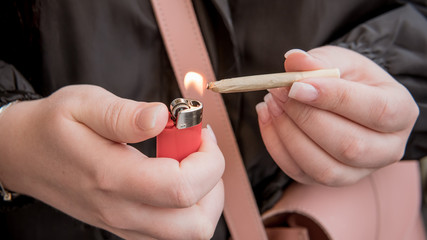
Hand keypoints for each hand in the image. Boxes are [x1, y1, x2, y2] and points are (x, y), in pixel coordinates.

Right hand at [0, 85, 224, 239]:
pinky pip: (173, 231)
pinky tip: (176, 177)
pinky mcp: (126, 225)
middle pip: (195, 224)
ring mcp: (123, 223)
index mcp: (112, 177)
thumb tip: (163, 117)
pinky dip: (189, 208)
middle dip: (214, 183)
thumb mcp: (83, 104)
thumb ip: (124, 115)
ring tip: (191, 162)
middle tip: (200, 149)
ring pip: (188, 233)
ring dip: (205, 198)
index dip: (208, 160)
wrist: (23, 154)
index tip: (200, 131)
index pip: (182, 188)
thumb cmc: (53, 125)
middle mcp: (120, 210)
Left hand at [256, 46, 418, 185]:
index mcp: (401, 113)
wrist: (348, 101)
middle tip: (278, 92)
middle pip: (349, 146)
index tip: (297, 85)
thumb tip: (294, 60)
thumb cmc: (350, 80)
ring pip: (323, 168)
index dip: (334, 99)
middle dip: (305, 117)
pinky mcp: (329, 180)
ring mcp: (358, 171)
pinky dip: (276, 145)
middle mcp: (387, 149)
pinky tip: (267, 118)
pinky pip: (299, 173)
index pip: (376, 111)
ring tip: (271, 103)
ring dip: (288, 135)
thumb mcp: (341, 61)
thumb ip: (320, 60)